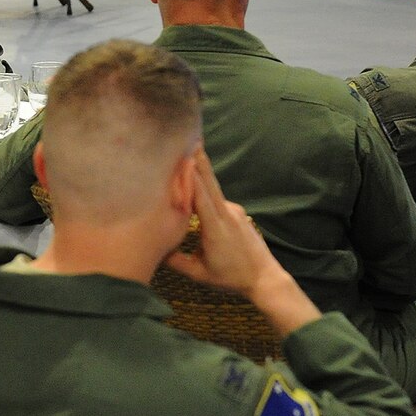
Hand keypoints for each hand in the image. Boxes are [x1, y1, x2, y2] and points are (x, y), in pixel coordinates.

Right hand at [162, 150, 275, 296]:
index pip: (200, 194)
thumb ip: (174, 261)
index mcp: (215, 226)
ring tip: (183, 156)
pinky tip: (193, 187)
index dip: (190, 174)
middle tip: (189, 136)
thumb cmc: (231, 278)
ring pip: (211, 190)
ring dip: (197, 175)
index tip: (182, 154)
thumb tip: (151, 250)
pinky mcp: (237, 213)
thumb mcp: (199, 274)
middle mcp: (226, 213)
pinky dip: (203, 192)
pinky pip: (216, 199)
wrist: (265, 278)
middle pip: (209, 181)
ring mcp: (234, 211)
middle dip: (198, 159)